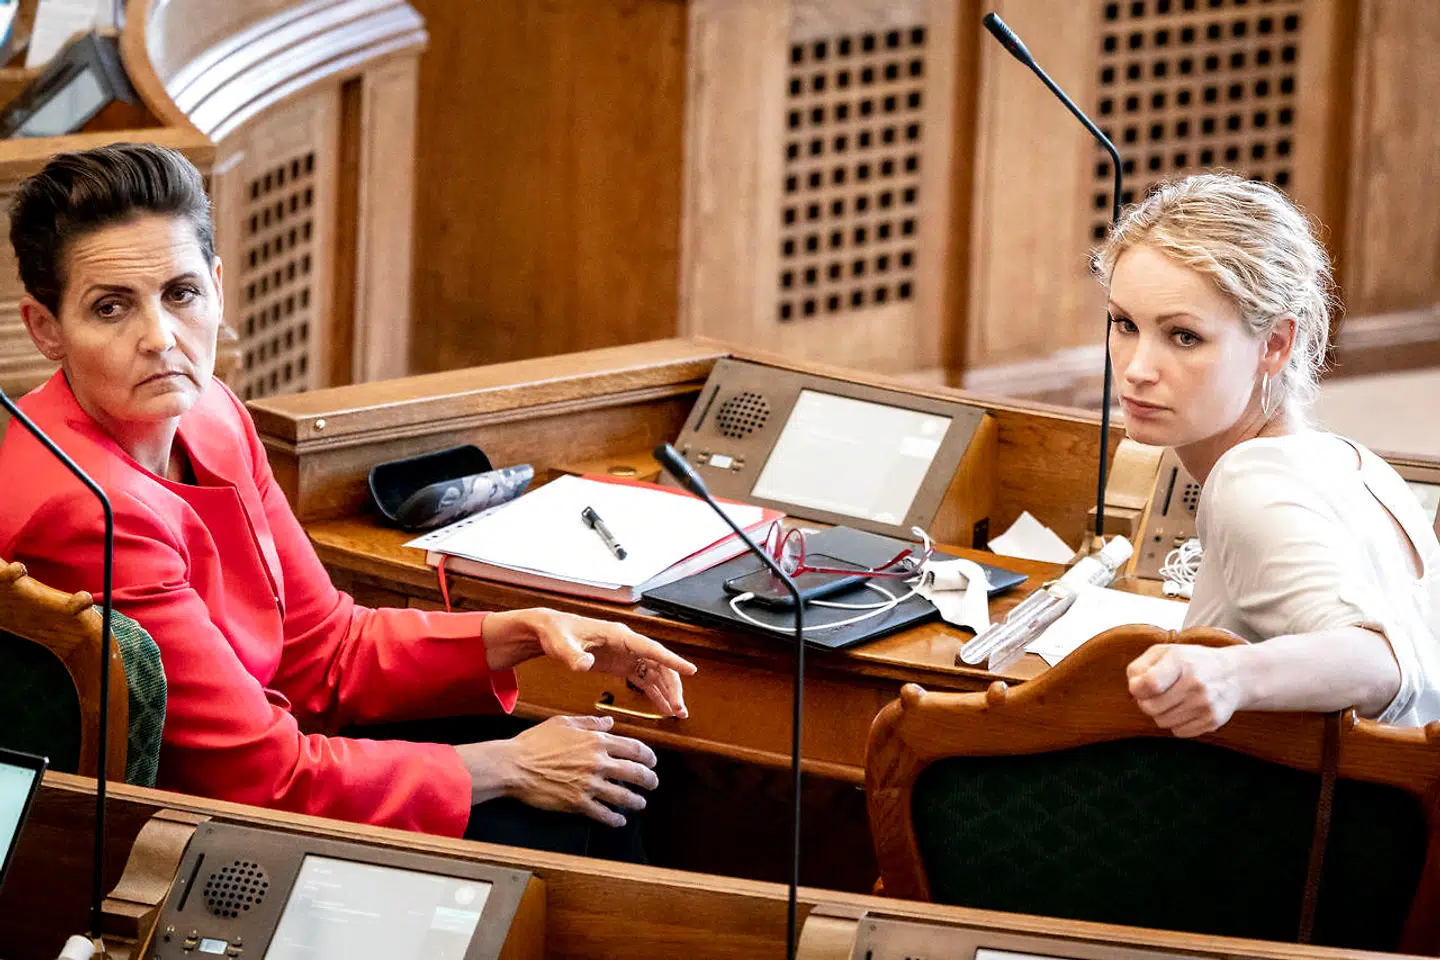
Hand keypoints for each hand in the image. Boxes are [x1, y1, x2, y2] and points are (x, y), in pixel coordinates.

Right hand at [458, 715, 657, 825]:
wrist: (514, 765)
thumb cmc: (535, 742)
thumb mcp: (563, 723)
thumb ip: (590, 723)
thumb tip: (610, 722)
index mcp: (596, 741)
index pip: (634, 748)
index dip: (648, 756)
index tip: (653, 761)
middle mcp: (597, 762)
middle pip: (635, 773)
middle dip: (649, 780)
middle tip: (653, 783)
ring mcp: (589, 784)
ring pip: (623, 796)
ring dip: (636, 801)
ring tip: (640, 803)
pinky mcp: (578, 803)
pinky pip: (603, 813)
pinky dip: (615, 819)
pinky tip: (619, 820)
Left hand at [483, 608, 696, 717]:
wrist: (547, 632)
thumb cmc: (556, 633)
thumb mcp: (562, 645)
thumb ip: (574, 657)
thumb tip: (584, 666)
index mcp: (620, 635)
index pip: (652, 649)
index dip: (672, 661)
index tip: (690, 671)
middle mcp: (628, 644)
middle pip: (659, 665)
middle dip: (672, 686)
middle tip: (679, 709)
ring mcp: (626, 654)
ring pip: (655, 674)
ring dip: (667, 692)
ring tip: (678, 713)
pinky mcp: (620, 664)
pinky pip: (643, 680)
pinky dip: (654, 693)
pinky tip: (662, 709)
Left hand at [1127, 643, 1244, 736]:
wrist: (1234, 675)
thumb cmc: (1190, 662)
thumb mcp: (1163, 653)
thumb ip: (1139, 668)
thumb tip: (1132, 692)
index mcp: (1180, 661)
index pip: (1149, 684)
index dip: (1137, 689)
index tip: (1141, 686)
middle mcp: (1195, 683)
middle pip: (1150, 707)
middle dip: (1146, 702)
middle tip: (1156, 694)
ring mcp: (1206, 704)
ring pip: (1162, 722)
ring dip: (1161, 713)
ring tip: (1173, 700)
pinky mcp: (1213, 721)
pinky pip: (1178, 732)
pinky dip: (1177, 723)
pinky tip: (1186, 709)